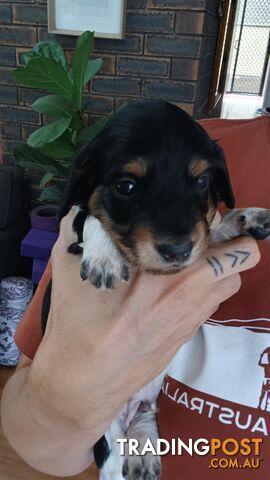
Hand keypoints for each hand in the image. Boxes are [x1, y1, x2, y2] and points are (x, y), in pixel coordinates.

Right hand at [29, 209, 259, 433]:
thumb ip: (79, 227)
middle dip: (226, 246)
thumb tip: (82, 210)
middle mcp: (193, 296)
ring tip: (185, 265)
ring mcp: (193, 319)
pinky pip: (210, 305)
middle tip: (195, 240)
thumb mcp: (70, 265)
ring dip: (217, 270)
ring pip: (229, 284)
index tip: (196, 219)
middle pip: (241, 262)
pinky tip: (168, 293)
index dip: (215, 224)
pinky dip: (202, 292)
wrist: (85, 381)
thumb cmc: (79, 322)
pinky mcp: (186, 336)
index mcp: (172, 274)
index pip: (227, 244)